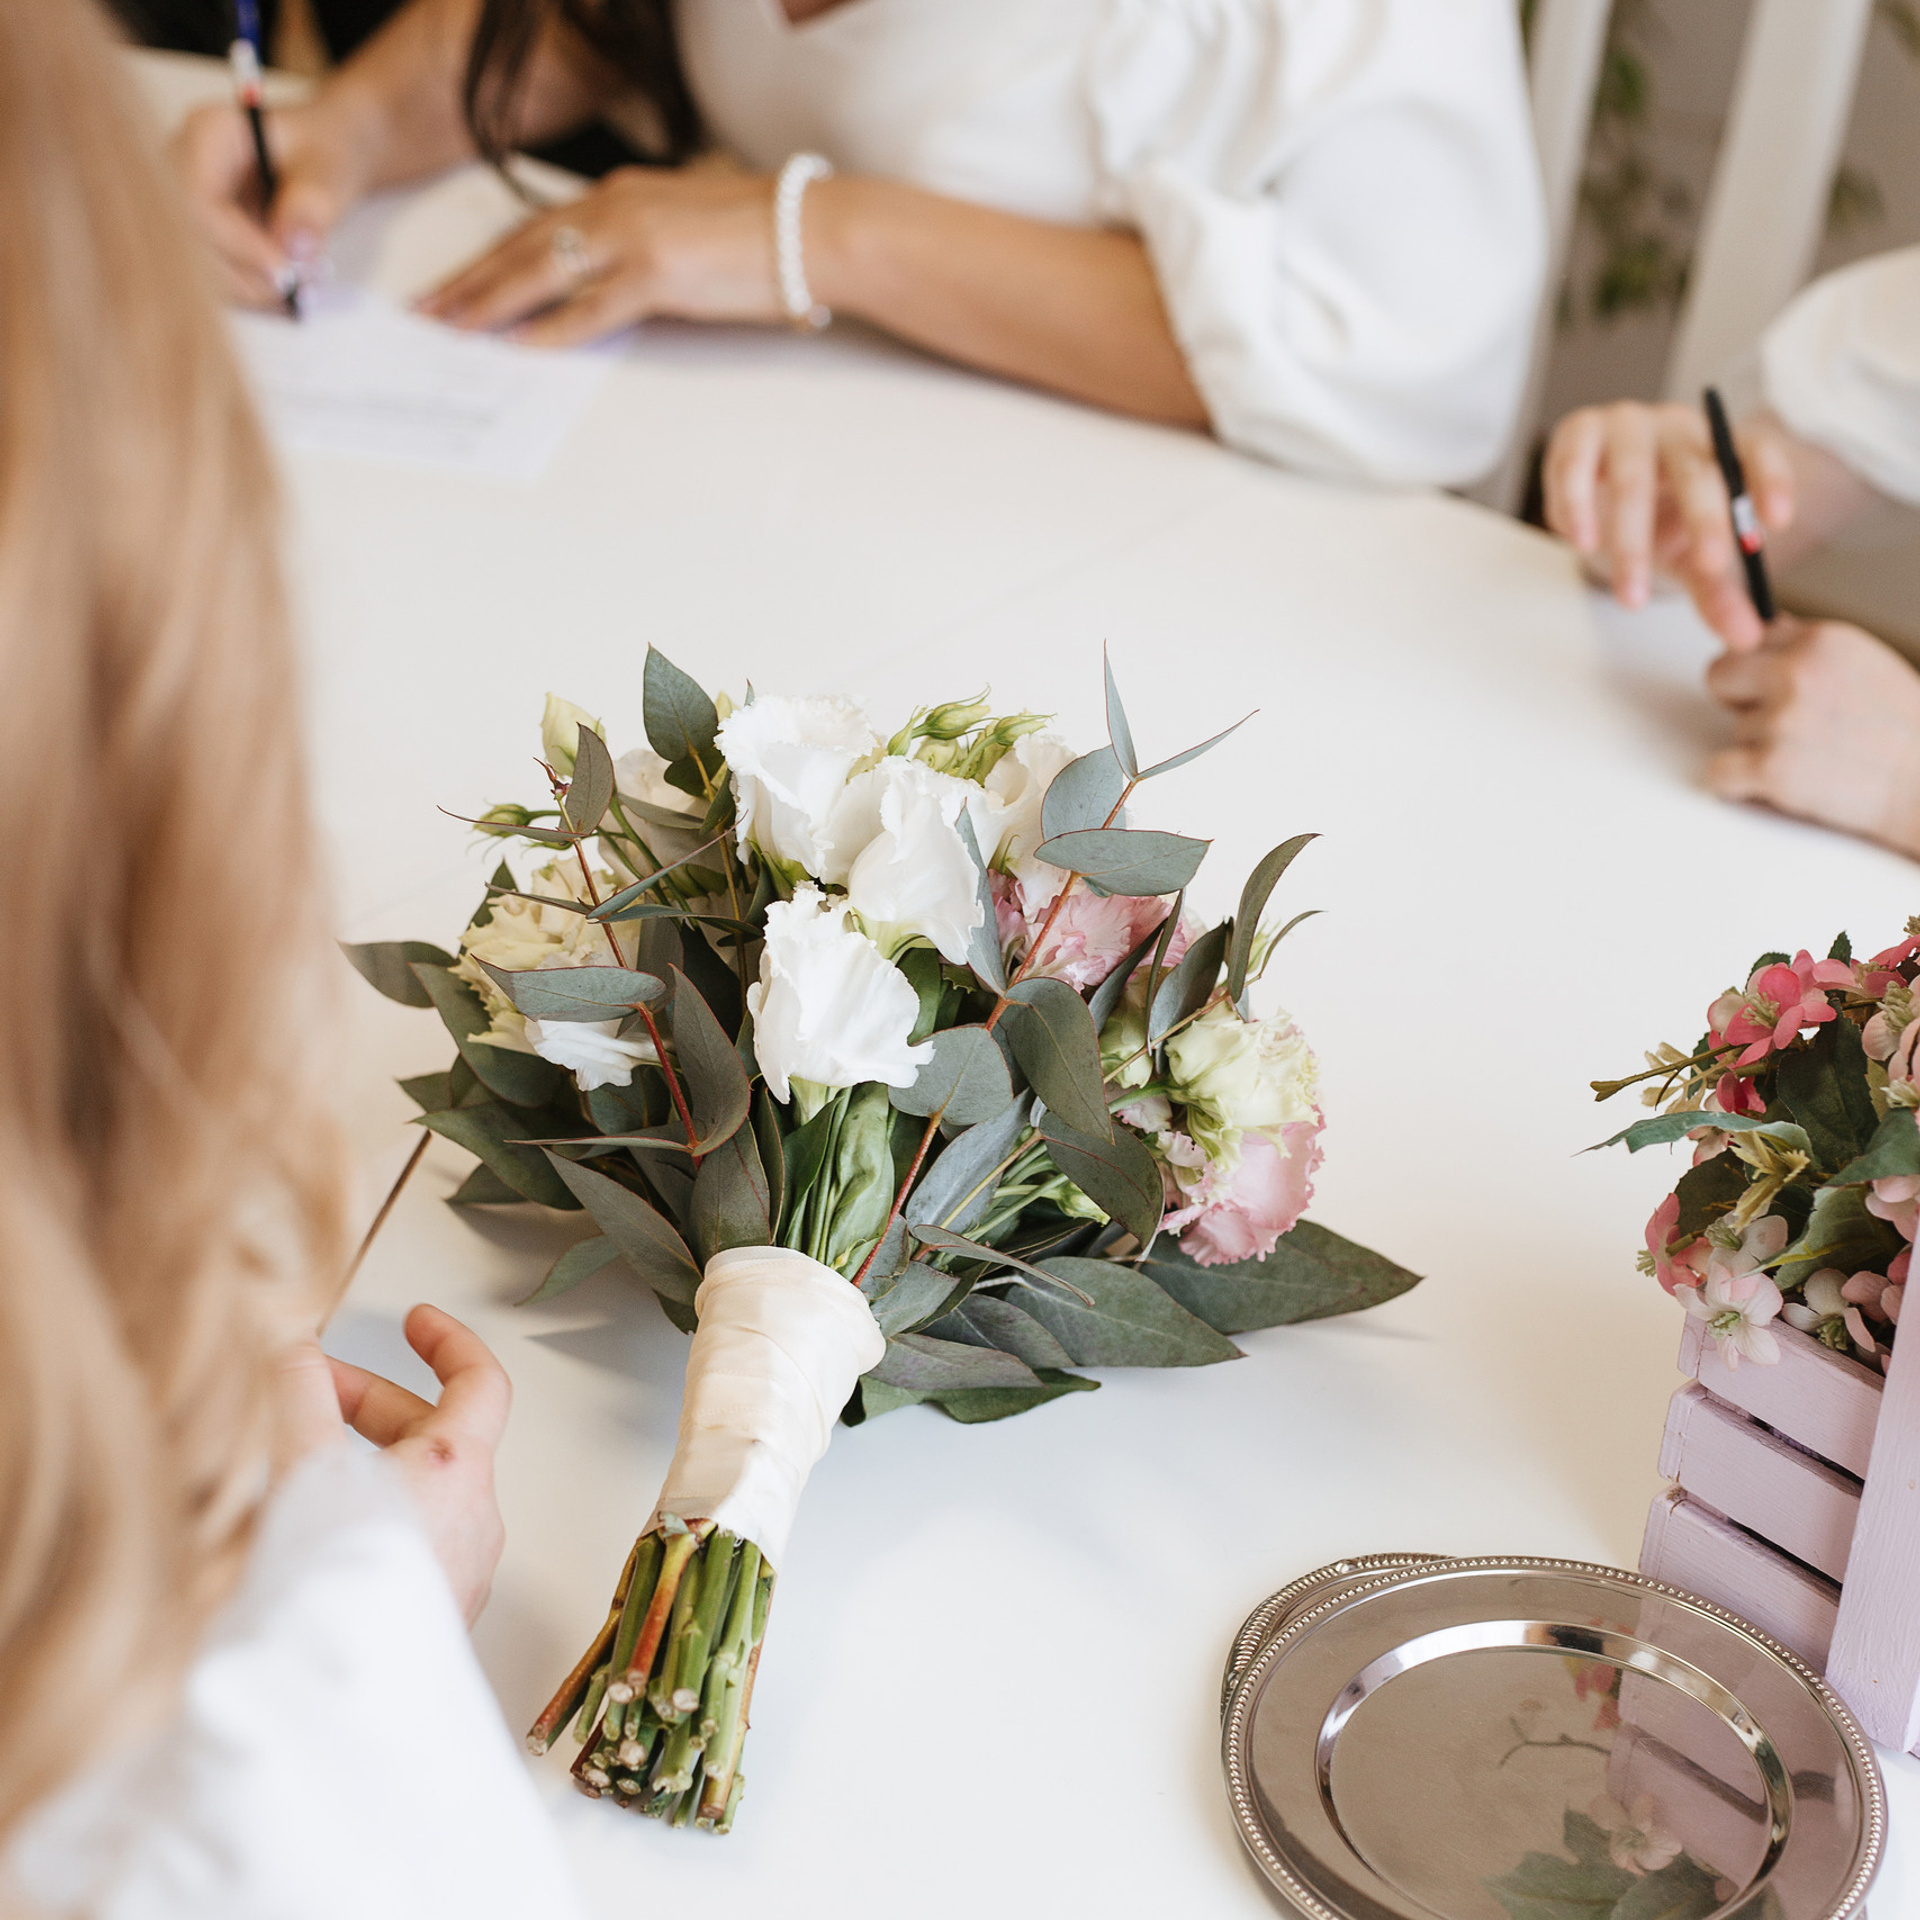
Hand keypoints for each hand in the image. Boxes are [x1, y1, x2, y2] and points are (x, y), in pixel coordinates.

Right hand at [171, 97, 378, 307]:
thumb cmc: (324, 148)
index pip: (200, 199)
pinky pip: (216, 278)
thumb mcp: (329, 169)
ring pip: (200, 266)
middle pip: (191, 238)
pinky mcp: (200, 234)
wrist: (323, 157)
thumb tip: (294, 249)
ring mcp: (185, 202)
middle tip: (297, 293)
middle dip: (245, 276)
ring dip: (252, 290)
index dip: (237, 244)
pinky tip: (287, 294)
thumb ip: (312, 204)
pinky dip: (253, 293)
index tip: (283, 274)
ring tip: (302, 289)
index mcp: (208, 133)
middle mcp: (182, 167)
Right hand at [276, 1305, 510, 1625]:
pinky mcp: (437, 1614)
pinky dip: (374, 1514)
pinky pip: (416, 1541)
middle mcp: (476, 1519)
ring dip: (369, 1461)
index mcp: (457, 1472)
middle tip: (309, 1390)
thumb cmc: (337, 1596)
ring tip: (302, 1464)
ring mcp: (463, 1571)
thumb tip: (295, 1349)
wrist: (339, 1708)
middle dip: (368, 1402)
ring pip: (423, 1492)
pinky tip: (319, 1533)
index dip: (449, 1342)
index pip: (481, 1382)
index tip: (417, 1321)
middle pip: (436, 1434)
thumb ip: (300, 1401)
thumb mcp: (307, 1472)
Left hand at [416, 165, 783, 345]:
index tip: (455, 281)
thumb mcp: (687, 227)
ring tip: (454, 328)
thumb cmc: (765, 233)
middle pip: (523, 246)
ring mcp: (633, 238)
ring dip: (491, 302)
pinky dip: (552, 327)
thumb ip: (644, 244)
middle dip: (470, 280)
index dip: (491, 257)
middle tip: (429, 309)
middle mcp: (615, 206)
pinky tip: (520, 345)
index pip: (538, 228)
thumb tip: (621, 279)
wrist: (812, 230)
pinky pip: (590, 306)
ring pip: (541, 271)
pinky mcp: (657, 274)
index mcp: (620, 194)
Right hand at [1544, 400, 1795, 649]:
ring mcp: (1627, 426)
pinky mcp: (1579, 432)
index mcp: (1719, 449)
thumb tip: (1746, 638)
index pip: (1756, 452)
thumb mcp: (1689, 560)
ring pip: (1632, 477)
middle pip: (1696, 471)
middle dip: (1706, 521)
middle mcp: (1678, 430)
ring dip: (1631, 538)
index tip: (1777, 523)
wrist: (1595, 499)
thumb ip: (1717, 594)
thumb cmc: (1653, 521)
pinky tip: (1581, 541)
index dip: (1771, 480)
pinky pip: (1576, 465)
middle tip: (1711, 569)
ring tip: (1630, 593)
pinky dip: (1577, 506)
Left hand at [1705, 617, 1919, 859]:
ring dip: (1760, 749)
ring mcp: (1782, 721)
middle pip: (1718, 676)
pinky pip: (1718, 773)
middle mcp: (1797, 673)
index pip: (1747, 638)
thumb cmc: (1901, 729)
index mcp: (1820, 641)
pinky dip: (1739, 785)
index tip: (1775, 689)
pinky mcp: (1771, 768)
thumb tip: (1762, 625)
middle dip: (1739, 701)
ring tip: (1814, 757)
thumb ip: (1809, 649)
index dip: (1756, 669)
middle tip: (1783, 725)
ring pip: (1733, 731)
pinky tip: (1781, 782)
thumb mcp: (1863, 665)